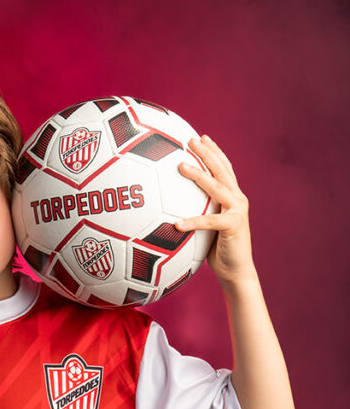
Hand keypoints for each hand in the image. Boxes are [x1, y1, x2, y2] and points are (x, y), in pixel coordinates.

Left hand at [175, 135, 255, 289]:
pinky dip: (192, 221)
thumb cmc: (217, 250)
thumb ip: (198, 211)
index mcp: (233, 197)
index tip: (201, 137)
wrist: (236, 271)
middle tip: (191, 139)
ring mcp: (237, 211)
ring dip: (199, 175)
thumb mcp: (207, 227)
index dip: (214, 151)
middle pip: (222, 170)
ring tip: (181, 166)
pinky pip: (208, 221)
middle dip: (207, 152)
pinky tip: (175, 223)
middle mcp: (238, 199)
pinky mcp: (233, 226)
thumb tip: (170, 205)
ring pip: (216, 188)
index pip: (224, 168)